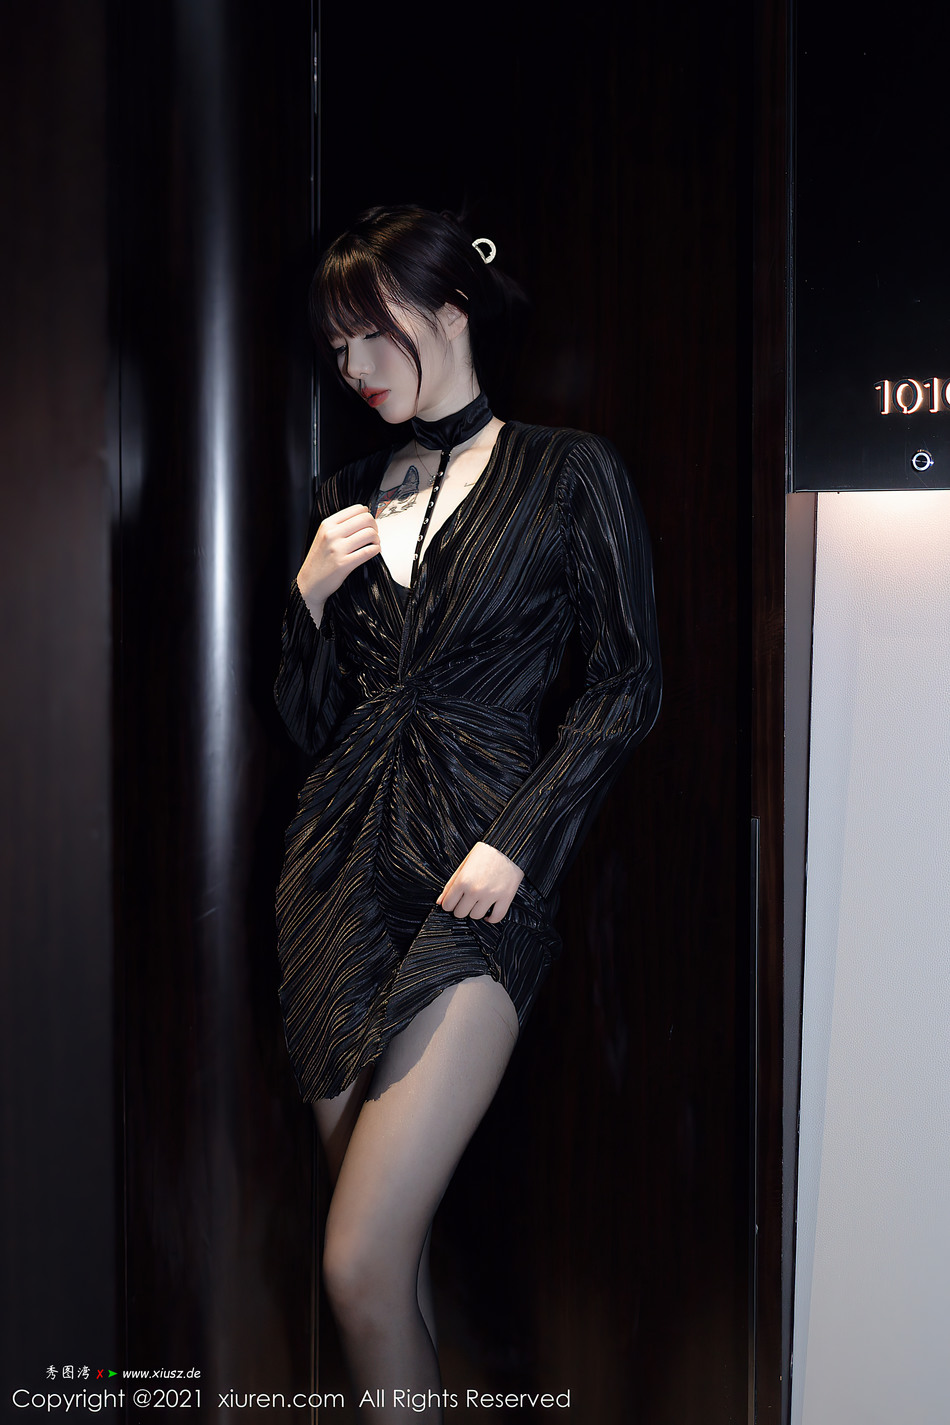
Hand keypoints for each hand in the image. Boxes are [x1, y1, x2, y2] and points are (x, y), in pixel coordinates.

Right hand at [297, 504, 379, 621]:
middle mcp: (332, 534)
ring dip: (377, 539)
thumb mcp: (324, 536)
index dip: (367, 515)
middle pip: (366, 519)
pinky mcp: (344, 564)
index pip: (357, 509)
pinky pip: (369, 551)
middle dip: (375, 526)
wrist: (309, 582)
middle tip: (373, 534)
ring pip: (370, 534)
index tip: (368, 523)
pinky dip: (376, 550)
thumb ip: (340, 525)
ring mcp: (337, 549)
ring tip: (374, 544)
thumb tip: (364, 515)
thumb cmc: (319, 560)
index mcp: (327, 524)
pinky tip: (374, 551)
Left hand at [437, 842, 524, 923]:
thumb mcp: (464, 865)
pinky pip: (496, 917)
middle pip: (460, 913)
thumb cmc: (485, 853)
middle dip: (461, 908)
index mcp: (463, 881)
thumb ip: (450, 884)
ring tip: (477, 904)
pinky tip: (488, 913)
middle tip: (465, 902)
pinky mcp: (506, 897)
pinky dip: (491, 918)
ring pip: (476, 916)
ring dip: (475, 912)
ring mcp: (491, 895)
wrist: (508, 846)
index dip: (449, 904)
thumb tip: (440, 902)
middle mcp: (475, 890)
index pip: (448, 905)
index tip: (454, 901)